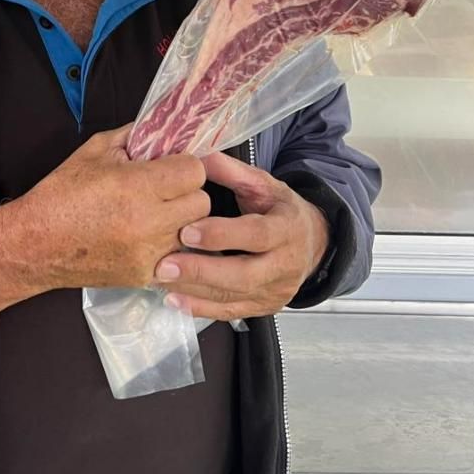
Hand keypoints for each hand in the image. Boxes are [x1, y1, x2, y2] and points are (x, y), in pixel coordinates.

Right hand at [17, 125, 210, 290]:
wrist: (35, 245)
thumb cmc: (61, 194)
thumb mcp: (95, 151)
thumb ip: (133, 136)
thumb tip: (162, 128)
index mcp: (137, 185)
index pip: (195, 171)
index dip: (185, 165)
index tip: (171, 166)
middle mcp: (149, 221)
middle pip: (201, 202)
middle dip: (187, 192)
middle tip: (165, 190)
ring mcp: (150, 252)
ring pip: (194, 232)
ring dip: (181, 221)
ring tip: (155, 215)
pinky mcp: (146, 275)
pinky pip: (178, 257)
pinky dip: (169, 246)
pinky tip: (148, 238)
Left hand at [152, 152, 330, 320]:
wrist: (311, 243)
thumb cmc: (280, 210)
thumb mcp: (264, 184)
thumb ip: (232, 172)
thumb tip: (197, 160)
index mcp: (287, 228)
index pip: (256, 235)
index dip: (222, 235)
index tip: (187, 231)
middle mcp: (285, 265)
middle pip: (244, 274)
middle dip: (202, 271)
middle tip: (165, 265)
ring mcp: (275, 291)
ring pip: (233, 297)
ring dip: (194, 291)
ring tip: (161, 279)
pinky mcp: (263, 308)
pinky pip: (230, 313)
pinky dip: (200, 309)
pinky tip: (174, 299)